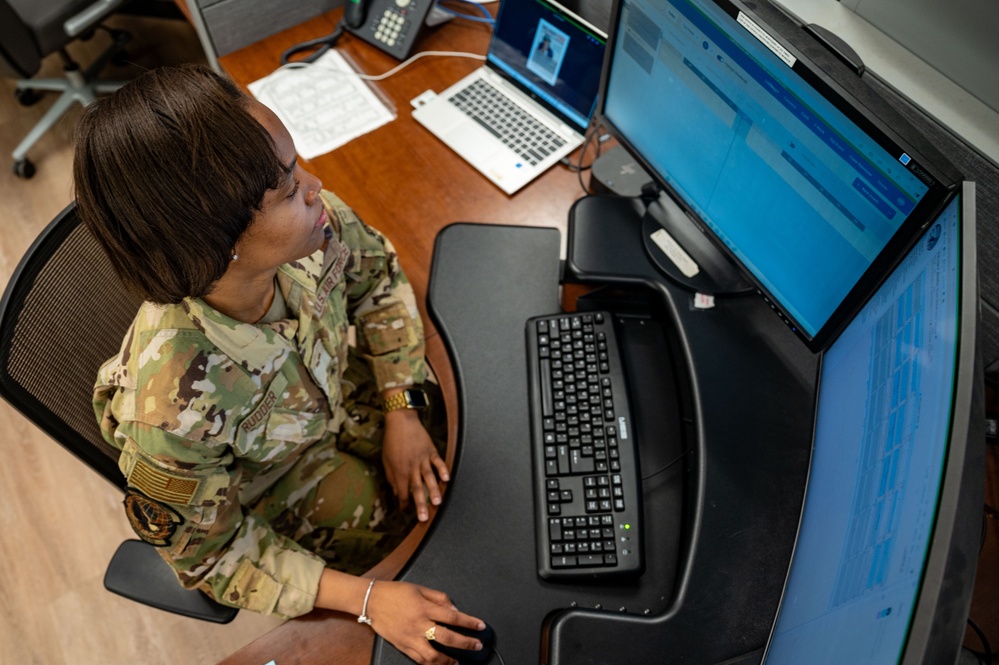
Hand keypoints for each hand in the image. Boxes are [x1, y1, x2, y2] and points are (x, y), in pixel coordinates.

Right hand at [367, 580, 485, 664]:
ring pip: (432, 655)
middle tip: (477, 645)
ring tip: (457, 662)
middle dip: (465, 643)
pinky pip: (418, 659)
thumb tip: (454, 609)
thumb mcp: (420, 588)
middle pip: (447, 637)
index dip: (469, 622)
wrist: (371, 601)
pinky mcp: (402, 646)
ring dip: (448, 661)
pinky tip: (438, 664)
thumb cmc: (395, 592)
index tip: (480, 626)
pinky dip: (430, 663)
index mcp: (425, 608)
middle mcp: (419, 624)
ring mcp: (410, 637)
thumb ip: (439, 598)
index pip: (453, 617)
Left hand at [382, 408, 448, 520]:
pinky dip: (443, 469)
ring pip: (428, 477)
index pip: (402, 492)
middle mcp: (411, 467)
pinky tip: (447, 478)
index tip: (406, 512)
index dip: (404, 504)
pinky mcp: (431, 450)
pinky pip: (438, 462)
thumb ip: (391, 477)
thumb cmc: (392, 440)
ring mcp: (422, 459)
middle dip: (420, 505)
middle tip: (424, 518)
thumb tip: (396, 492)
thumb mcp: (386, 460)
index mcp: (399, 470)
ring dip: (433, 491)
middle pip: (416, 489)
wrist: (400, 420)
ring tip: (437, 503)